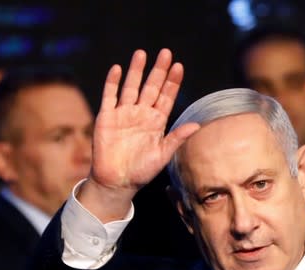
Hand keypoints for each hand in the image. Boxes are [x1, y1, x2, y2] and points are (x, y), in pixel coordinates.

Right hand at [80, 48, 199, 220]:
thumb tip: (197, 125)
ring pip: (131, 87)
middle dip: (158, 71)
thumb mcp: (163, 155)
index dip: (172, 82)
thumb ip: (177, 138)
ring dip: (136, 70)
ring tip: (142, 53)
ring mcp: (124, 114)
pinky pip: (110, 96)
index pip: (167, 98)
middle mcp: (141, 114)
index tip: (179, 67)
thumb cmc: (142, 171)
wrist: (118, 181)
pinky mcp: (107, 117)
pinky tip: (118, 69)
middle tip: (166, 53)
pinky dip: (113, 82)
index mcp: (156, 122)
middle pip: (151, 87)